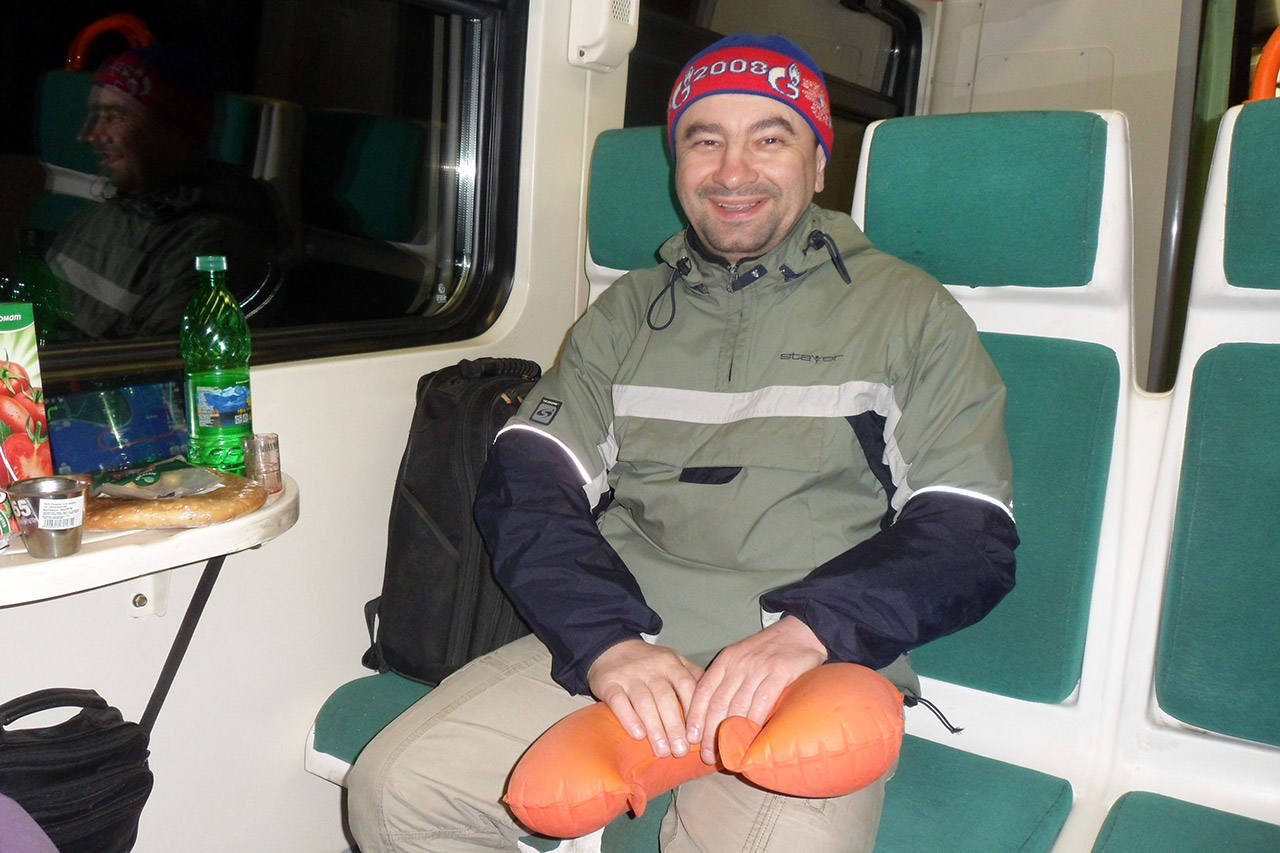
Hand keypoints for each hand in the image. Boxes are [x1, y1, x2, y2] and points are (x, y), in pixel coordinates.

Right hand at [586, 639, 703, 758]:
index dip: (693, 712)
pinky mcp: (609, 683)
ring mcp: (630, 676)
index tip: (698, 737)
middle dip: (674, 726)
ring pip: (644, 702)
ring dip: (655, 728)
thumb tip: (713, 703)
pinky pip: (618, 701)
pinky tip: (638, 735)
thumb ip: (692, 677)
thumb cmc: (649, 662)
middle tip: (681, 751)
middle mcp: (652, 669)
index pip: (687, 687)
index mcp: (672, 664)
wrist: (612, 647)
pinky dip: (629, 718)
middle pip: (666, 698)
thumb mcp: (673, 661)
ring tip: (662, 750)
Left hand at [684, 616, 827, 763]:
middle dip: (711, 733)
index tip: (691, 738)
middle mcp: (738, 664)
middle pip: (718, 703)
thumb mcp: (742, 658)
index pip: (703, 691)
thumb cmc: (769, 651)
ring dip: (731, 733)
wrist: (801, 632)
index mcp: (725, 661)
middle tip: (708, 756)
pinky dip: (754, 722)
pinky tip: (751, 738)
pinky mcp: (779, 671)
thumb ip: (728, 680)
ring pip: (738, 705)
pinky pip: (762, 701)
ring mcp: (758, 667)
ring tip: (728, 753)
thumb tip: (714, 715)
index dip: (695, 716)